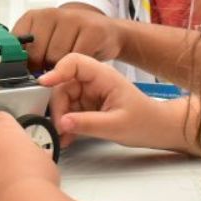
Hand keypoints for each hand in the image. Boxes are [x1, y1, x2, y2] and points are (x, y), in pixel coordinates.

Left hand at [13, 4, 121, 71]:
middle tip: (52, 68)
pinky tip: (81, 61)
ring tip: (67, 63)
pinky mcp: (92, 29)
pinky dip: (78, 67)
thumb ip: (27, 51)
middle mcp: (51, 14)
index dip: (22, 62)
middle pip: (36, 54)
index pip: (16, 44)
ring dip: (61, 68)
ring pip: (55, 58)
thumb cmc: (72, 39)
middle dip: (42, 68)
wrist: (107, 32)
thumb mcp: (45, 41)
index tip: (29, 69)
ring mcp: (72, 19)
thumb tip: (11, 69)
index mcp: (34, 17)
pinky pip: (77, 58)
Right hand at [39, 54, 182, 149]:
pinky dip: (66, 124)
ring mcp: (89, 94)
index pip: (74, 63)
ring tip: (64, 137)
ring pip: (63, 100)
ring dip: (60, 119)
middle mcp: (93, 81)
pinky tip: (68, 137)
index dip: (57, 71)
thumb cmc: (144, 122)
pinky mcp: (86, 106)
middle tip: (60, 128)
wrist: (157, 130)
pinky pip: (68, 111)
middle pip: (63, 85)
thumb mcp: (116, 125)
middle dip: (58, 107)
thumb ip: (88, 124)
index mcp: (103, 76)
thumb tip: (61, 123)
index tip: (43, 84)